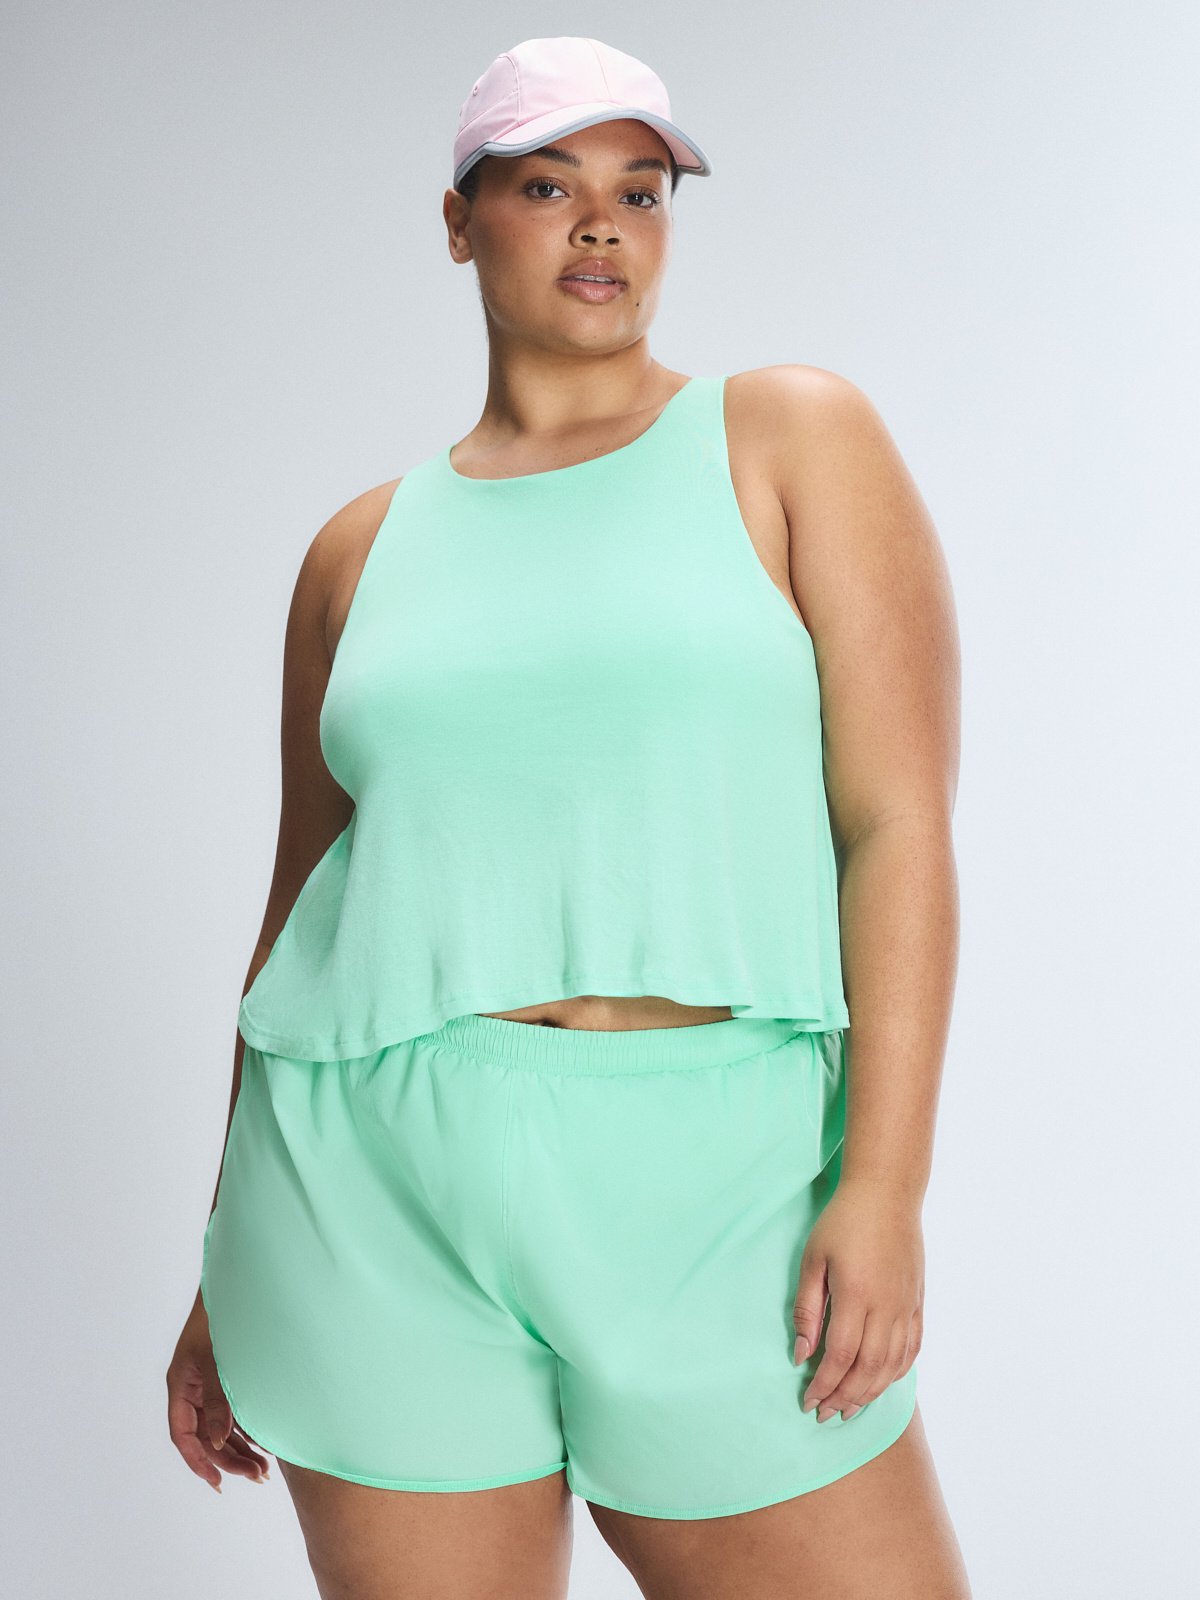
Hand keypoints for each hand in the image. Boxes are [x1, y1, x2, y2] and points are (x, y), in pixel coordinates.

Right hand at [166, 1286, 270, 1491]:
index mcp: (181, 1386)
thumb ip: (218, 1401)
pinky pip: (233, 1414)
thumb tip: (217, 1443)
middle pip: (205, 1437)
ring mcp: (209, 1387)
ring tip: (264, 1469)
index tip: (218, 1483)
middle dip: (229, 1460)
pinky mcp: (226, 1381)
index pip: (183, 1435)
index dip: (198, 1461)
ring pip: (221, 1429)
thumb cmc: (220, 1319)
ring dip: (240, 1449)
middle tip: (257, 1476)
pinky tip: (266, 1445)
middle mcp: (192, 1390)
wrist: (238, 1288)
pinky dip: (247, 1431)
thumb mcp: (216, 1361)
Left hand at [792, 1177, 923, 1421]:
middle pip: (868, 1369)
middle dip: (845, 1398)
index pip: (841, 1356)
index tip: (809, 1402)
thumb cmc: (843, 1221)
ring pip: (892, 1365)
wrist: (887, 1194)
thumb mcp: (813, 1258)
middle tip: (826, 1414)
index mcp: (856, 1295)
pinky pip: (912, 1348)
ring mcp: (906, 1306)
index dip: (824, 1385)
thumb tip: (802, 1353)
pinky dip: (897, 1372)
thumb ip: (808, 1308)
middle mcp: (886, 1307)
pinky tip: (881, 1382)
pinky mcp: (918, 1302)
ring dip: (870, 1392)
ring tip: (850, 1407)